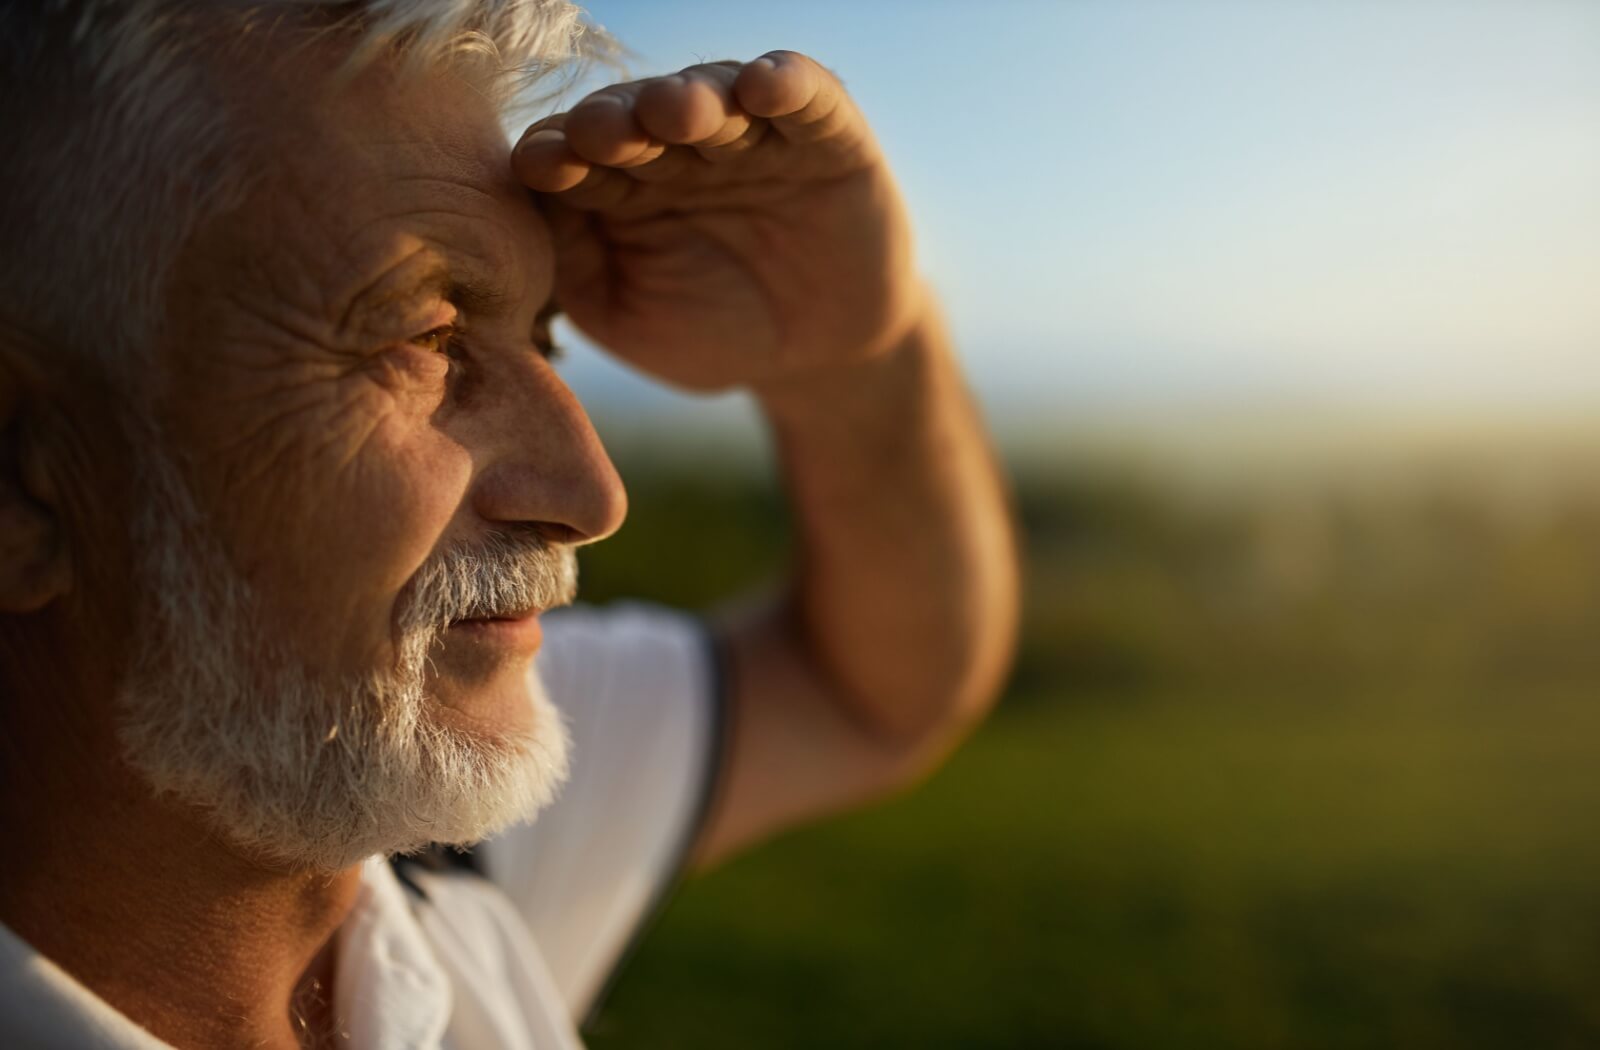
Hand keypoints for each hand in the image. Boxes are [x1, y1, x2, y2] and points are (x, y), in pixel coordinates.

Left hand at [511, 51, 923, 392]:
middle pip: (637, 114)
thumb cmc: (707, 333)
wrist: (816, 358)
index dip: (557, 153)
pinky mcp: (826, 135)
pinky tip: (764, 85)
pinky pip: (808, 97)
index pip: (575, 153)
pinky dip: (788, 82)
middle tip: (601, 133)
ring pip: (715, 95)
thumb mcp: (623, 313)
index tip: (540, 166)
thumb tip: (531, 197)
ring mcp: (751, 135)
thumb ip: (573, 259)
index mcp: (619, 181)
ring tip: (674, 110)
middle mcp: (678, 144)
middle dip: (616, 120)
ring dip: (691, 98)